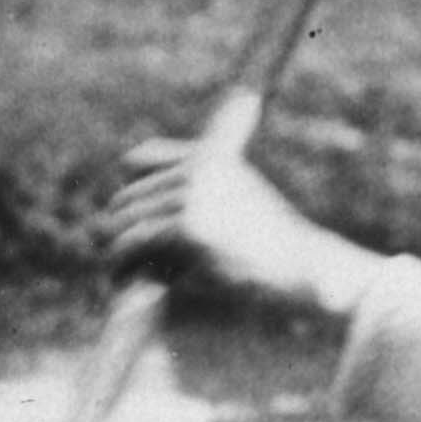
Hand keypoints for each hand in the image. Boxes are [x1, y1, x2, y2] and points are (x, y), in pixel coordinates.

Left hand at [100, 121, 359, 320]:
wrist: (303, 272)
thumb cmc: (275, 246)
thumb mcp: (242, 196)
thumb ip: (208, 177)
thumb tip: (192, 141)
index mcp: (214, 157)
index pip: (144, 158)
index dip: (131, 186)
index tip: (129, 213)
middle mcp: (202, 168)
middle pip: (130, 195)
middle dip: (123, 228)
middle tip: (123, 257)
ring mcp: (194, 196)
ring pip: (127, 219)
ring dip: (117, 249)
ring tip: (118, 271)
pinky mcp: (187, 228)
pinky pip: (135, 242)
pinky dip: (123, 264)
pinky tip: (124, 281)